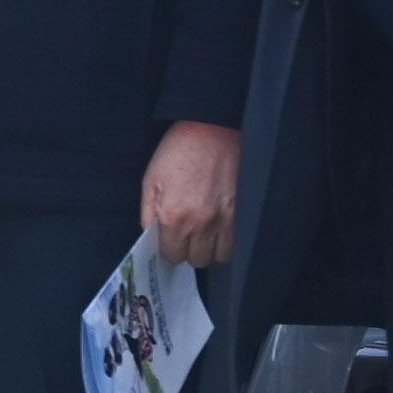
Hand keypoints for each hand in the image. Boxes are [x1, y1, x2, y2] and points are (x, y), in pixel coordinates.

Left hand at [143, 117, 240, 270]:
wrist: (211, 132)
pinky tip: (218, 230)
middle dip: (187, 251)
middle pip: (195, 259)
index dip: (168, 250)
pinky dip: (226, 242)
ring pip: (218, 257)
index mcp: (174, 216)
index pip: (171, 255)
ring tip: (202, 234)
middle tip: (185, 236)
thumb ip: (149, 214)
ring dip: (208, 249)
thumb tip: (152, 236)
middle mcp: (201, 223)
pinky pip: (236, 244)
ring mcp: (226, 221)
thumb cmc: (176, 154)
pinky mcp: (243, 214)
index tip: (168, 242)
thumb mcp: (150, 181)